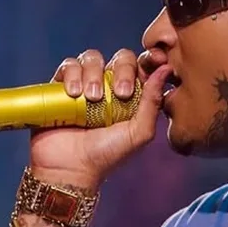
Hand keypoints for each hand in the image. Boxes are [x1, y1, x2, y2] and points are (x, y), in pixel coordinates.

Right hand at [29, 47, 172, 187]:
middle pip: (120, 58)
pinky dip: (72, 74)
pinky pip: (69, 65)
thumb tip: (165, 69)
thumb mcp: (139, 133)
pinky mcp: (61, 86)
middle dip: (122, 70)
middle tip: (120, 93)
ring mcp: (85, 85)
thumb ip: (153, 102)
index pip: (142, 67)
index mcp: (132, 97)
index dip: (148, 60)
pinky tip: (74, 94)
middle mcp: (109, 87)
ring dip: (94, 74)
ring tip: (92, 98)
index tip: (154, 62)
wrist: (70, 168)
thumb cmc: (106, 155)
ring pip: (92, 58)